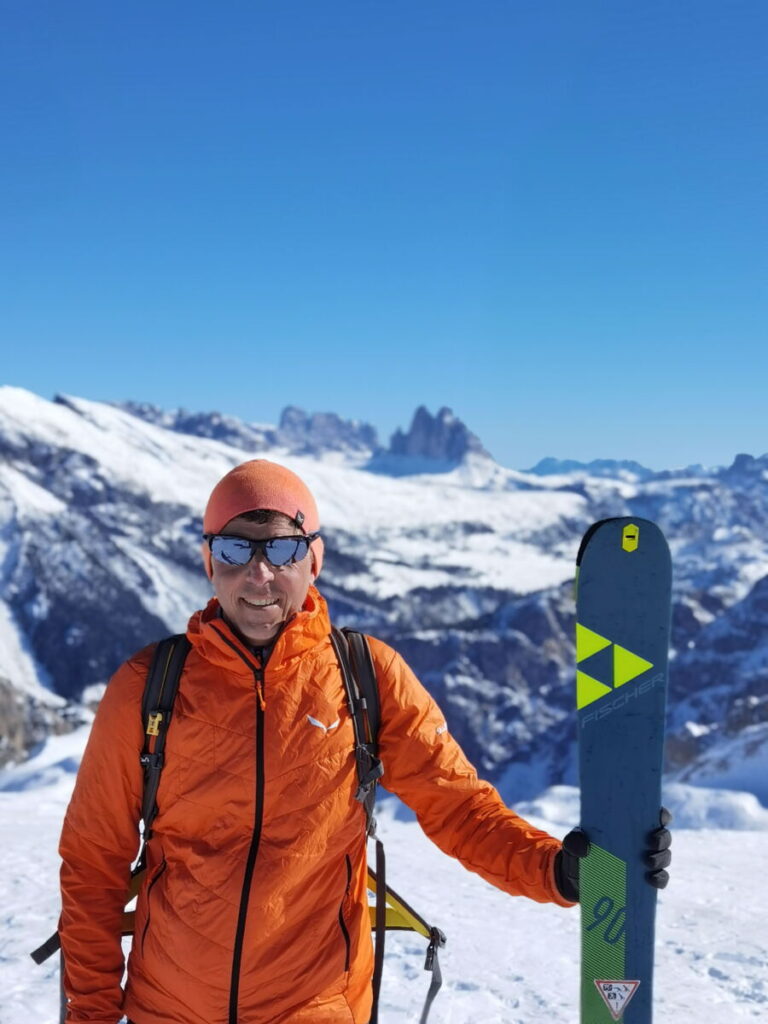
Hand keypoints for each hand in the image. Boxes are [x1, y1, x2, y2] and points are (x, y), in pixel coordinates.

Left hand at [554, 807, 672, 901]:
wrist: (575, 880)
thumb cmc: (577, 853)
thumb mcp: (573, 844)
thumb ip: (575, 841)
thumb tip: (584, 846)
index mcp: (628, 825)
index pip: (652, 816)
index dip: (662, 815)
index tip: (660, 816)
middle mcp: (641, 841)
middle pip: (664, 836)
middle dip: (662, 838)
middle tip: (651, 842)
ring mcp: (645, 861)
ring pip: (665, 856)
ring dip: (662, 858)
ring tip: (648, 862)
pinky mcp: (644, 880)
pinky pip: (661, 879)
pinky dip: (661, 879)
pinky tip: (652, 880)